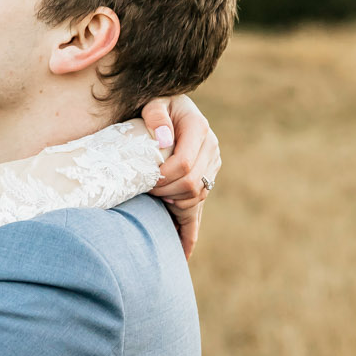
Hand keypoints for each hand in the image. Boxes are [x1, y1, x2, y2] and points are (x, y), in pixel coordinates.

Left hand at [141, 95, 219, 258]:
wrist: (166, 108)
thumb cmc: (153, 103)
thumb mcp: (153, 100)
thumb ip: (156, 114)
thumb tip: (164, 139)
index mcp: (199, 128)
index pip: (183, 165)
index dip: (162, 177)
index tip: (145, 178)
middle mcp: (210, 148)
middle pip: (191, 185)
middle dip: (166, 191)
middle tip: (146, 188)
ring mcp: (210, 167)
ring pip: (195, 199)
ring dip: (173, 203)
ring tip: (154, 196)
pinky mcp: (204, 182)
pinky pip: (198, 214)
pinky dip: (189, 235)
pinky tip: (180, 255)